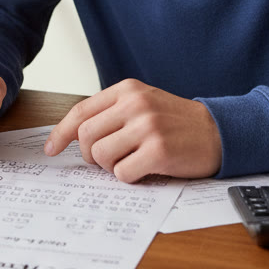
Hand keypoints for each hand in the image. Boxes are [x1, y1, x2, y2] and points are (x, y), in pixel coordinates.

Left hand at [43, 79, 221, 181]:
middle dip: (90, 155)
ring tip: (131, 162)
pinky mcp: (158, 151)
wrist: (218, 131)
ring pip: (101, 156)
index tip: (51, 149)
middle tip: (107, 160)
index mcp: (126, 90)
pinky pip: (123, 173)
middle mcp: (134, 105)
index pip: (80, 111)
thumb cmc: (175, 121)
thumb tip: (75, 135)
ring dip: (111, 167)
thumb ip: (112, 113)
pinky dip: (129, 177)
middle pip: (86, 137)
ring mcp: (147, 127)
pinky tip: (145, 169)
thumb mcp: (143, 103)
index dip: (61, 133)